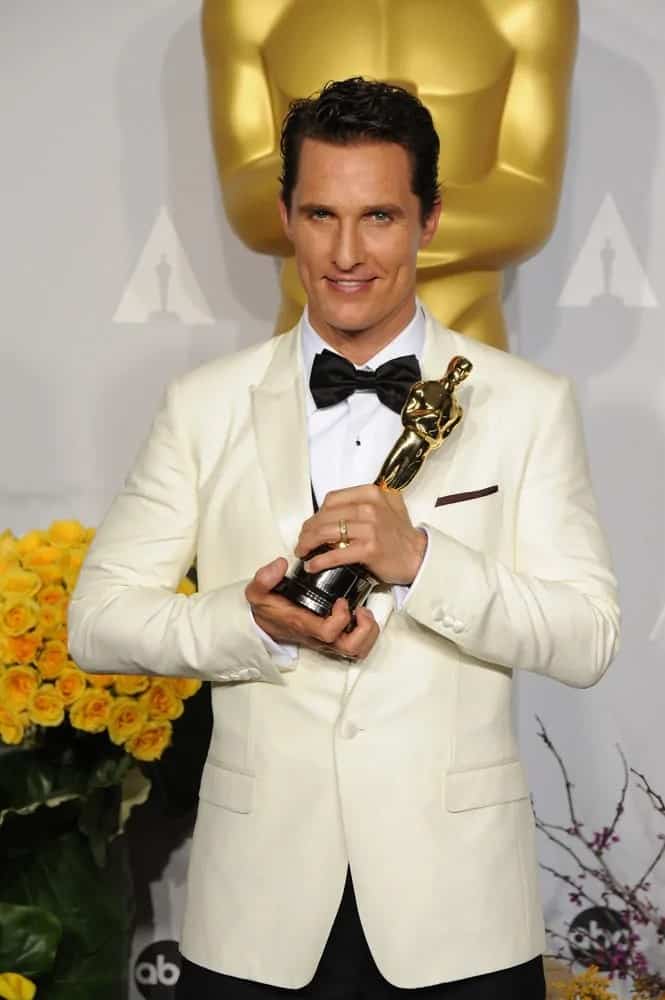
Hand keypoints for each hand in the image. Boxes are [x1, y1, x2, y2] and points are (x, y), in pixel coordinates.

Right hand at [245, 557, 379, 660]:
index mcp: (304, 625)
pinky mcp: (332, 640)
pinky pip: (356, 646)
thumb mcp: (257, 592)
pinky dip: (365, 634)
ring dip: (368, 632)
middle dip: (364, 629)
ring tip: (363, 612)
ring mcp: (327, 641)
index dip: (340, 618)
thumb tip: (280, 564)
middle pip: (350, 648)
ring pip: (357, 650)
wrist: (264, 625)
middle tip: (360, 609)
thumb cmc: (267, 610)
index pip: (328, 633)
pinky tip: (359, 616)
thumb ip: (264, 578)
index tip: (341, 600)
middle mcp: (319, 637)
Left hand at [295, 485, 426, 584]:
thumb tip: (331, 510)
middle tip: (302, 540)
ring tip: (303, 551)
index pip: (332, 499)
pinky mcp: (369, 549)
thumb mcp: (386, 505)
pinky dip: (320, 560)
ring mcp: (370, 528)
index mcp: (371, 493)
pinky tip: (313, 565)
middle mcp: (370, 507)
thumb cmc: (400, 534)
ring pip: (326, 533)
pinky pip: (336, 554)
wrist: (418, 556)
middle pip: (325, 516)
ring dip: (308, 543)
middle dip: (307, 530)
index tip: (310, 524)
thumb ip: (361, 502)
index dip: (316, 513)